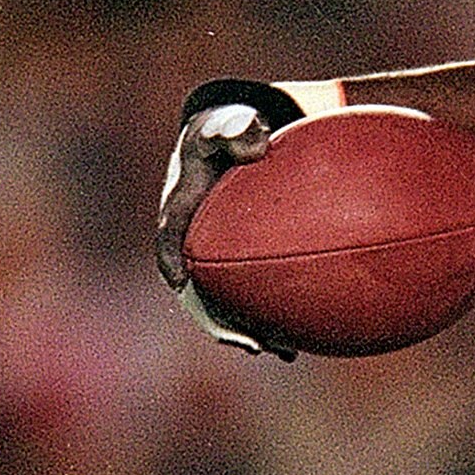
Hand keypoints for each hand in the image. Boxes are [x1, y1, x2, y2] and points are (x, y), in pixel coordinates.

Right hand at [156, 77, 305, 356]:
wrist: (234, 143)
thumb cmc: (228, 132)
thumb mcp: (228, 123)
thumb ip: (237, 128)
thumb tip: (257, 143)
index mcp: (181, 209)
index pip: (170, 236)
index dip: (170, 258)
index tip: (177, 279)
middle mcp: (193, 245)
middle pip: (198, 295)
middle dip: (220, 322)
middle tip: (249, 343)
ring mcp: (214, 262)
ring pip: (227, 307)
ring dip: (252, 332)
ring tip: (285, 351)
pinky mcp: (237, 268)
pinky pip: (251, 301)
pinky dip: (273, 320)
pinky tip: (304, 340)